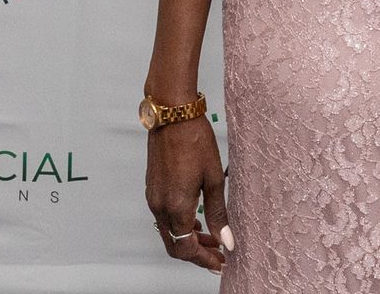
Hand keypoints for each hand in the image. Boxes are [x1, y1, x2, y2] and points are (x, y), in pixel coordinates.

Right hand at [145, 117, 230, 271]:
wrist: (172, 116)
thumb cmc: (194, 141)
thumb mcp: (213, 179)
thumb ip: (218, 213)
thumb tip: (227, 241)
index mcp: (176, 207)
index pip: (187, 249)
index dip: (204, 260)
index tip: (221, 263)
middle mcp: (160, 207)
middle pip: (175, 246)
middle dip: (198, 254)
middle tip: (219, 254)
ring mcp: (153, 198)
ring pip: (170, 233)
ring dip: (190, 239)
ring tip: (213, 237)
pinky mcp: (153, 190)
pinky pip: (165, 218)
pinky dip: (181, 226)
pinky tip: (197, 220)